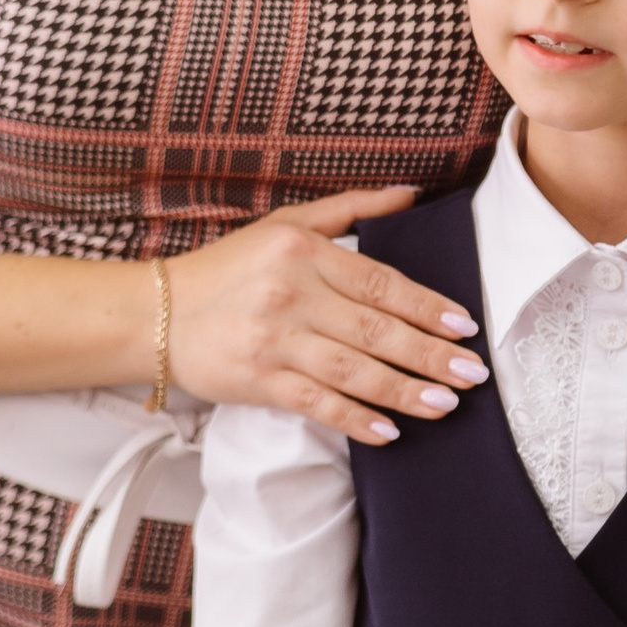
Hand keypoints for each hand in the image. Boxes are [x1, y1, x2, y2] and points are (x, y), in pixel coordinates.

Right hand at [167, 189, 492, 442]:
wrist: (154, 313)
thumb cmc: (226, 268)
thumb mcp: (283, 224)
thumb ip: (350, 209)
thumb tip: (411, 194)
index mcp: (303, 252)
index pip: (380, 282)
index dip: (427, 306)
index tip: (465, 326)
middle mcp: (291, 294)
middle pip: (375, 328)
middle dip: (430, 354)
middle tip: (473, 373)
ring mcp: (273, 340)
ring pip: (353, 369)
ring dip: (403, 390)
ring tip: (445, 405)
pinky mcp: (257, 379)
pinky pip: (316, 403)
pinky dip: (354, 419)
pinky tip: (387, 432)